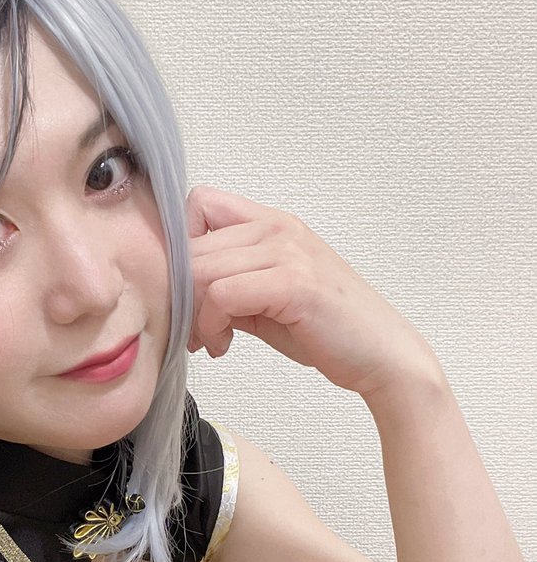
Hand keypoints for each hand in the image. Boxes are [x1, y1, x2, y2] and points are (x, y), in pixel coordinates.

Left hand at [186, 185, 439, 397]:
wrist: (381, 356)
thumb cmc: (326, 330)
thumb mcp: (265, 298)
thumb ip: (227, 284)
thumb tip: (179, 292)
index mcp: (271, 223)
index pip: (197, 205)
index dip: (179, 249)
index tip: (189, 292)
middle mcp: (277, 227)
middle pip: (190, 245)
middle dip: (180, 294)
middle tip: (194, 332)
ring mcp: (286, 251)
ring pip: (200, 270)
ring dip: (194, 315)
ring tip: (212, 340)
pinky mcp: (292, 282)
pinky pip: (221, 294)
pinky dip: (211, 325)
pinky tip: (224, 345)